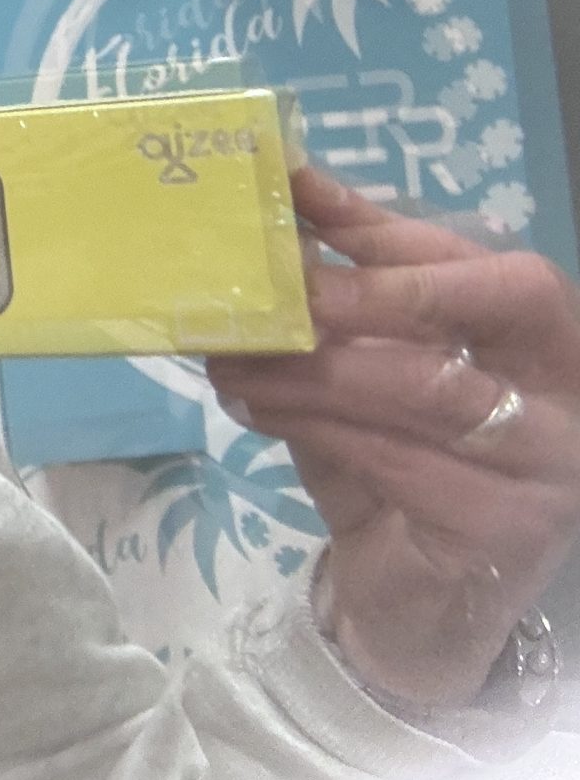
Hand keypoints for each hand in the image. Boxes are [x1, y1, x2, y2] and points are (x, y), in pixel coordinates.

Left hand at [206, 169, 579, 706]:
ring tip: (233, 354)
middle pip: (484, 309)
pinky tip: (254, 408)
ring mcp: (549, 463)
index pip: (488, 263)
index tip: (295, 197)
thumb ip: (354, 282)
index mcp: (548, 340)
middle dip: (367, 290)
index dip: (392, 229)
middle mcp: (570, 394)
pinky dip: (313, 425)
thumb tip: (292, 183)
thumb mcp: (377, 359)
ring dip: (312, 365)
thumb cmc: (400, 456)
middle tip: (272, 289)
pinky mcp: (503, 527)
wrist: (421, 596)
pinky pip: (397, 458)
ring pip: (425, 386)